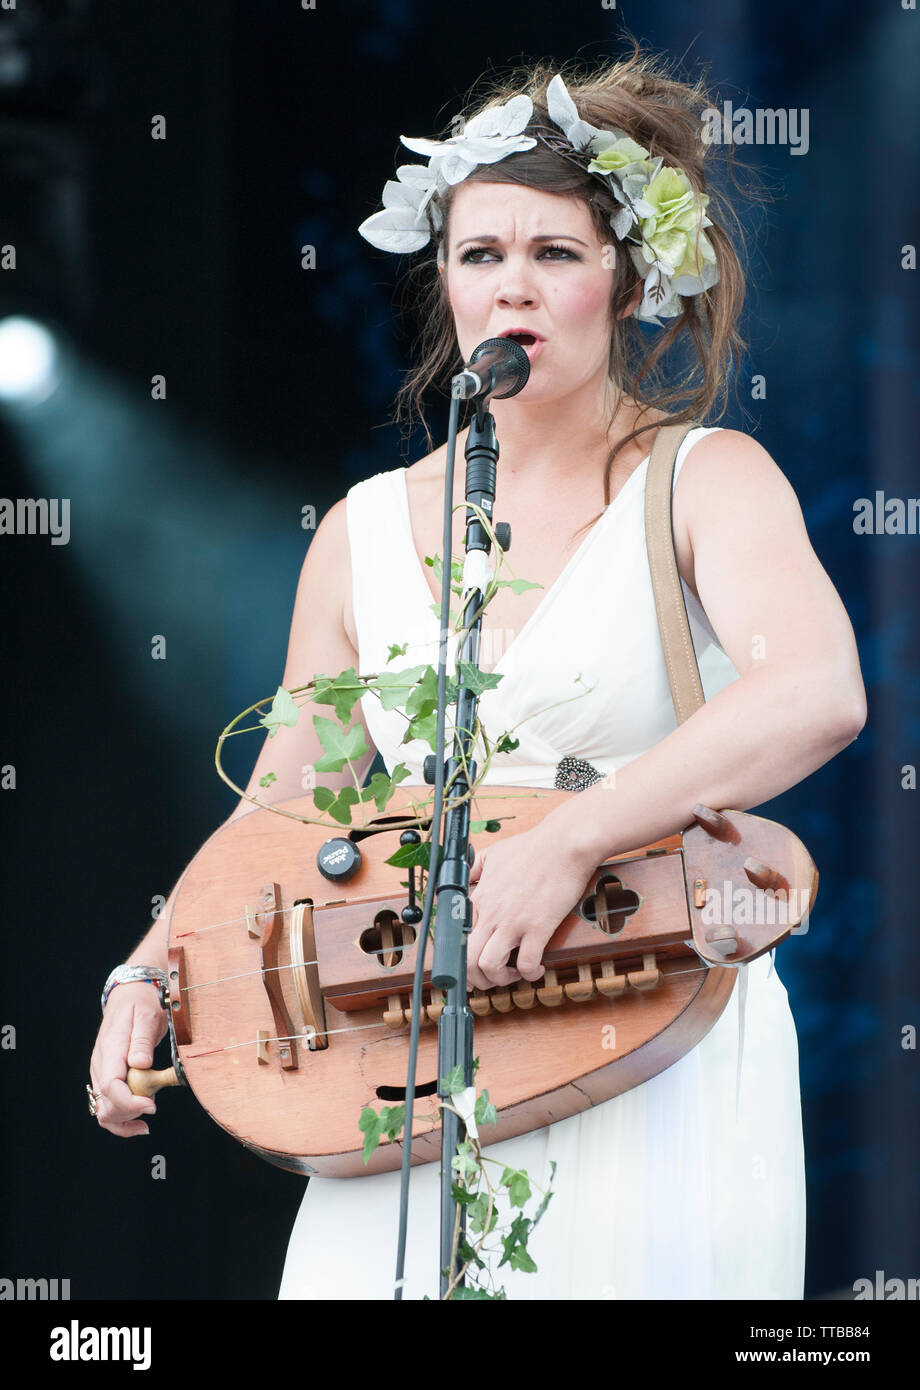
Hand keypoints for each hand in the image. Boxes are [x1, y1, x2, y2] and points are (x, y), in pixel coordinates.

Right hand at [89, 983, 167, 1136]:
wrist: (129, 997)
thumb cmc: (141, 1004)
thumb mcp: (147, 1015)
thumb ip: (143, 1040)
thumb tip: (141, 1064)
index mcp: (110, 1049)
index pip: (112, 1086)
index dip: (130, 1102)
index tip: (152, 1106)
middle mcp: (100, 1065)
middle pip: (106, 1104)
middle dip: (131, 1112)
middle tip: (154, 1104)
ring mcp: (100, 1073)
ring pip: (104, 1111)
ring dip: (126, 1119)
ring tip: (148, 1113)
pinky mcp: (106, 1078)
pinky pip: (106, 1107)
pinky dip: (121, 1120)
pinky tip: (139, 1124)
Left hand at [467, 823, 594, 991]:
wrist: (564, 844)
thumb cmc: (533, 847)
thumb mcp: (493, 853)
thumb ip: (474, 868)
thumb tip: (465, 878)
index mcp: (479, 898)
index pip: (455, 938)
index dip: (461, 958)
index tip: (474, 964)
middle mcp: (491, 913)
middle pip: (466, 959)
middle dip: (476, 978)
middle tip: (492, 977)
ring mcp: (513, 922)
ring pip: (489, 966)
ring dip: (500, 979)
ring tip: (514, 972)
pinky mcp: (538, 927)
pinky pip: (527, 964)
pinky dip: (530, 974)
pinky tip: (538, 967)